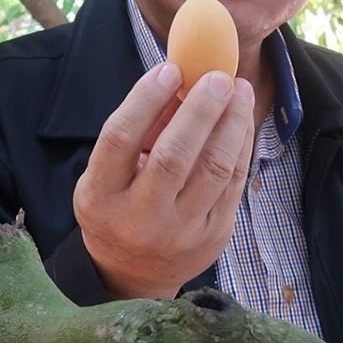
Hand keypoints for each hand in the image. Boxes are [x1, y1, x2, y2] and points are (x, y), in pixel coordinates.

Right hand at [74, 61, 255, 298]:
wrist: (133, 274)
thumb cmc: (119, 205)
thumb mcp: (108, 173)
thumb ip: (140, 132)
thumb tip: (180, 80)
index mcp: (100, 197)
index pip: (120, 139)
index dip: (146, 99)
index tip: (170, 69)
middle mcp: (139, 218)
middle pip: (173, 156)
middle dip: (201, 110)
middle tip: (219, 77)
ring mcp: (180, 231)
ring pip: (214, 170)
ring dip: (232, 123)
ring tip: (240, 91)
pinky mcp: (214, 235)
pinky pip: (234, 183)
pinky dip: (241, 145)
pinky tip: (243, 119)